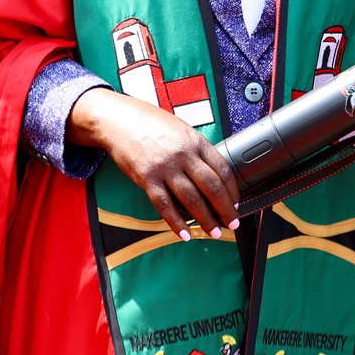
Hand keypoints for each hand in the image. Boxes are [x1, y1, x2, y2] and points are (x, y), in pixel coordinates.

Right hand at [69, 90, 239, 238]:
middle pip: (211, 187)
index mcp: (196, 141)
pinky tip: (184, 234)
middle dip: (225, 209)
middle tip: (232, 223)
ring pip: (191, 200)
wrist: (118, 120)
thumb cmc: (151, 123)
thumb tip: (213, 172)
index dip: (232, 189)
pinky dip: (176, 223)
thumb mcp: (182, 130)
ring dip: (205, 220)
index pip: (223, 169)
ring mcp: (165, 168)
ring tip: (214, 232)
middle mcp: (183, 155)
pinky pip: (164, 206)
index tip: (236, 201)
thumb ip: (197, 150)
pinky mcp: (146, 179)